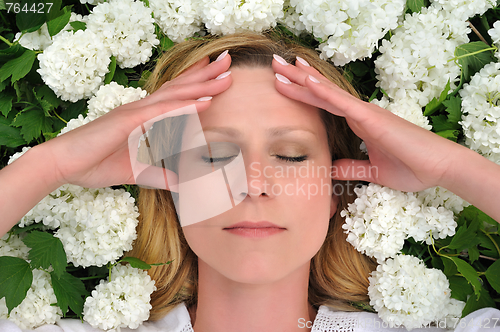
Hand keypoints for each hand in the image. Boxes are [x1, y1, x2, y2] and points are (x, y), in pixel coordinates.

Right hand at [37, 52, 232, 190]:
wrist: (63, 165)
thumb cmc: (94, 164)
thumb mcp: (136, 174)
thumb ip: (160, 177)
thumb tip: (181, 185)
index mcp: (142, 117)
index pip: (174, 96)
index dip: (195, 82)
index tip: (216, 74)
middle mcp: (141, 109)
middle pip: (179, 87)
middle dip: (205, 74)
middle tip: (229, 61)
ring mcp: (135, 112)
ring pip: (175, 95)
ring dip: (202, 85)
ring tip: (225, 75)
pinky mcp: (128, 121)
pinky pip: (161, 112)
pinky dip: (184, 107)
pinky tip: (203, 102)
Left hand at [271, 55, 464, 191]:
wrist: (439, 169)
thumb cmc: (412, 168)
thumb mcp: (373, 172)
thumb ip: (352, 168)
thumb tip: (330, 169)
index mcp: (359, 123)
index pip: (325, 104)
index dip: (305, 92)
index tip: (285, 82)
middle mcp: (359, 113)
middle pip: (321, 93)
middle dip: (296, 79)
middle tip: (274, 66)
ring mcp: (365, 113)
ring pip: (327, 93)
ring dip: (303, 79)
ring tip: (281, 66)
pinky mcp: (372, 118)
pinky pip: (342, 103)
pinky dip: (324, 92)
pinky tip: (307, 82)